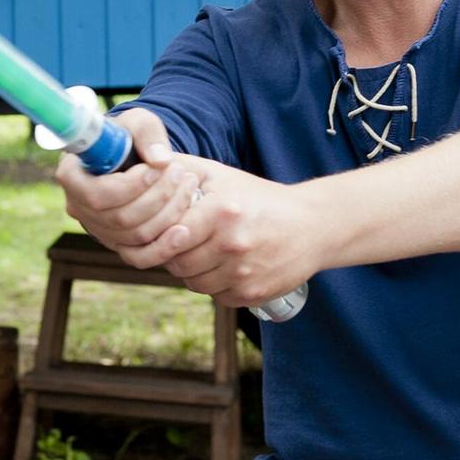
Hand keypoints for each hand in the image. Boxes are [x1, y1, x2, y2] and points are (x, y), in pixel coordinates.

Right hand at [54, 108, 202, 251]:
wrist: (131, 155)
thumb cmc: (128, 135)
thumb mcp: (137, 121)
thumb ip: (147, 134)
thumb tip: (161, 159)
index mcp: (72, 176)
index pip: (98, 194)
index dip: (132, 186)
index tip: (158, 167)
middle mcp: (78, 207)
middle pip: (119, 218)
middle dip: (157, 197)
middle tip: (181, 174)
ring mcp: (97, 229)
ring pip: (134, 236)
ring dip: (167, 213)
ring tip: (188, 187)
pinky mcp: (117, 243)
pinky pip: (140, 256)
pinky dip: (164, 246)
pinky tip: (185, 231)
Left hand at [120, 156, 327, 309]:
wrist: (312, 226)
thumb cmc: (260, 198)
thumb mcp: (223, 174)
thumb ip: (181, 168)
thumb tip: (146, 163)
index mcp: (222, 212)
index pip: (170, 235)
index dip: (165, 234)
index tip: (172, 228)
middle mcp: (233, 244)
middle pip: (179, 263)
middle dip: (177, 255)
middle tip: (186, 243)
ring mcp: (244, 273)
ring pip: (195, 284)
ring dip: (194, 272)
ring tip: (207, 254)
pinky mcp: (253, 294)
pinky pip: (217, 296)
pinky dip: (216, 285)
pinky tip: (226, 267)